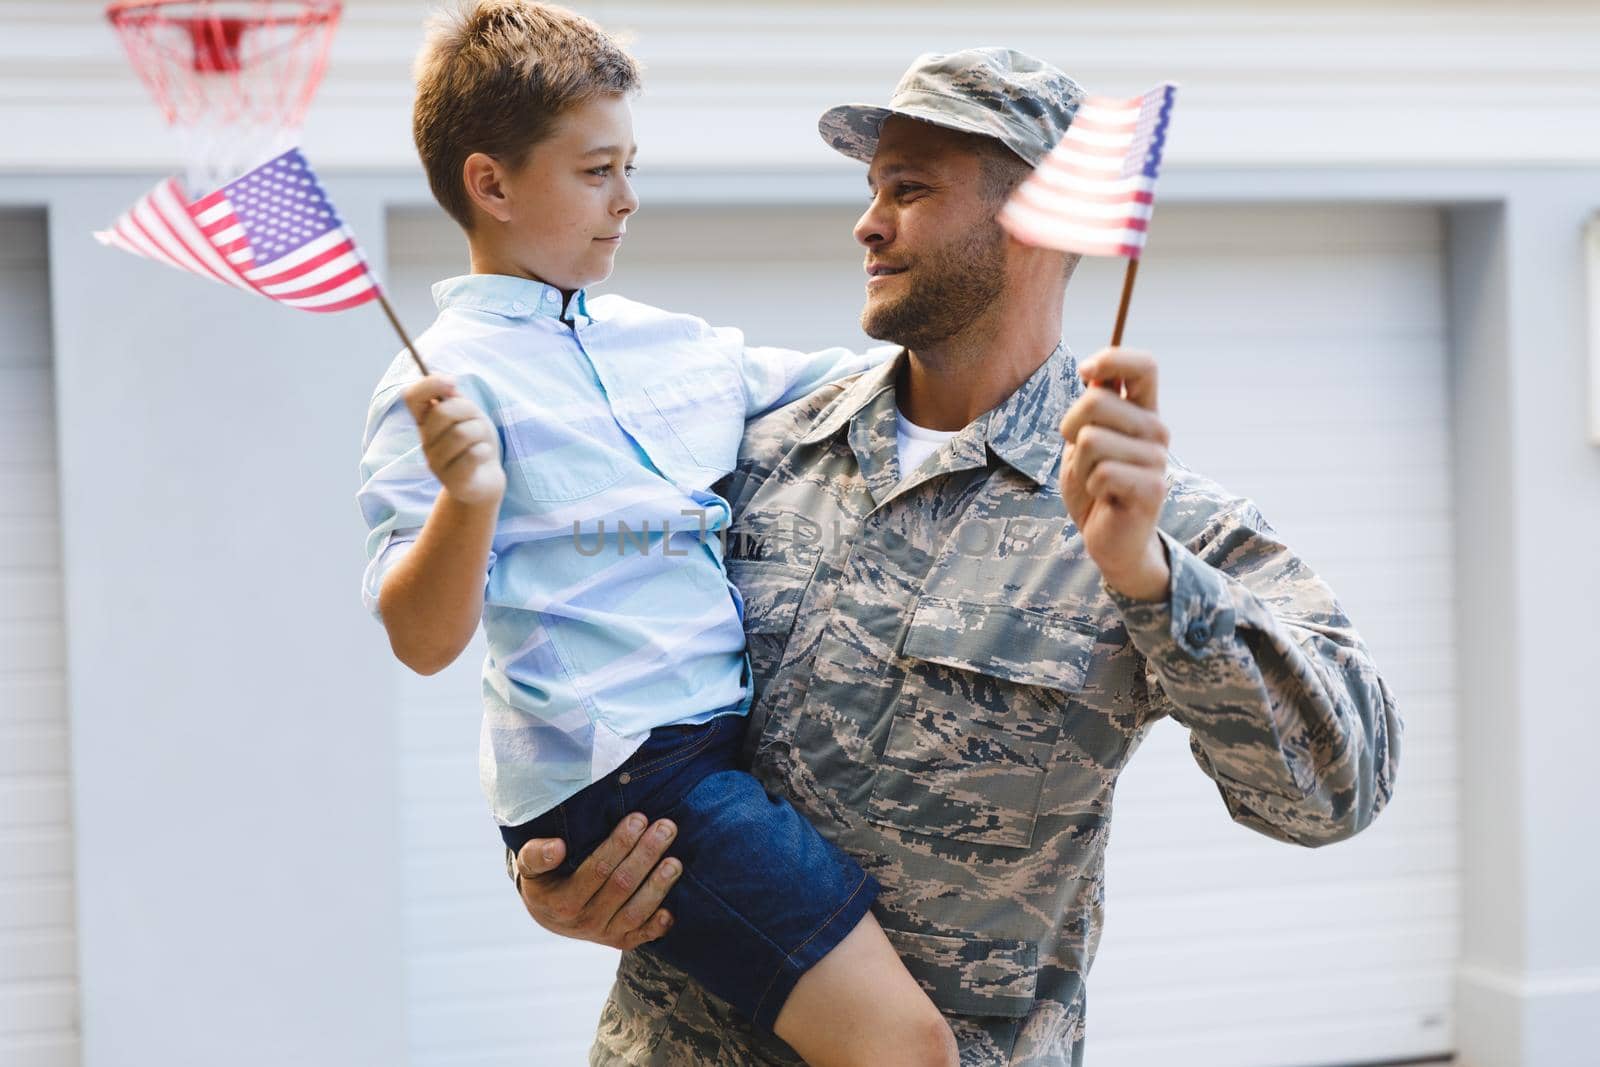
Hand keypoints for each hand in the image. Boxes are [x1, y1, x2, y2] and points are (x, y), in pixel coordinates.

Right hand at [403, 374, 505, 506]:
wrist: (484, 479)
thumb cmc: (475, 442)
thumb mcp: (468, 415)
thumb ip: (455, 397)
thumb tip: (448, 382)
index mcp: (425, 423)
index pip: (412, 397)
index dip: (430, 385)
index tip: (452, 384)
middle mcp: (425, 442)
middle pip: (443, 413)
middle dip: (470, 412)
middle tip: (476, 423)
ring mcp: (436, 464)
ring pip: (462, 433)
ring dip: (481, 434)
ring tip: (480, 442)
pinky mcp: (453, 481)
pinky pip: (473, 455)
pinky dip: (484, 451)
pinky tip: (482, 456)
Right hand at [511, 813, 681, 950]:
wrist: (548, 914)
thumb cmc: (543, 878)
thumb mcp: (528, 865)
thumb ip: (536, 854)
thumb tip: (558, 847)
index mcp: (561, 901)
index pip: (597, 869)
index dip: (620, 844)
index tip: (638, 819)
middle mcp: (583, 921)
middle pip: (621, 886)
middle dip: (646, 855)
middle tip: (666, 827)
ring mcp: (604, 934)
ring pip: (636, 911)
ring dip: (658, 886)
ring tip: (675, 861)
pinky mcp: (620, 941)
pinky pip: (642, 936)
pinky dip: (658, 925)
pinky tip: (671, 910)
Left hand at [1058, 347, 1171, 600]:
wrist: (1109, 539)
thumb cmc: (1094, 486)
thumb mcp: (1084, 441)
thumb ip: (1092, 409)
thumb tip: (1095, 374)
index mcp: (1142, 412)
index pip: (1144, 365)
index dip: (1112, 359)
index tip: (1086, 372)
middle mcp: (1156, 430)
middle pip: (1095, 401)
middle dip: (1070, 429)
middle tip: (1081, 457)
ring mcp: (1157, 459)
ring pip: (1091, 440)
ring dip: (1080, 466)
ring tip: (1094, 482)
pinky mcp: (1152, 488)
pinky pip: (1101, 472)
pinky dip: (1090, 487)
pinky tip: (1103, 498)